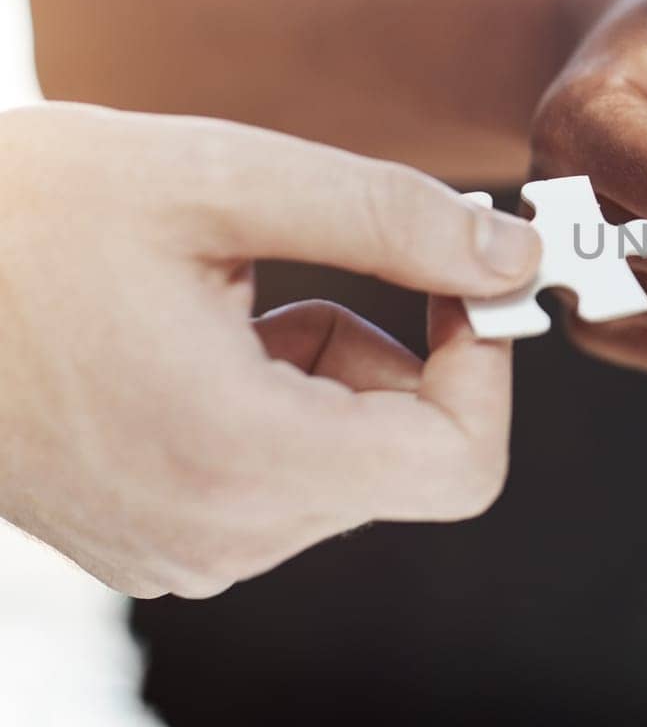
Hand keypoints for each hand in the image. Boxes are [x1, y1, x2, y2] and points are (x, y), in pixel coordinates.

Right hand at [0, 104, 543, 597]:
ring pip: (349, 465)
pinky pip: (283, 479)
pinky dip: (277, 404)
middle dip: (392, 356)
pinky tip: (185, 346)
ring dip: (326, 372)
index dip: (486, 367)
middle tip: (291, 271)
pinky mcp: (155, 539)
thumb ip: (394, 218)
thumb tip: (517, 254)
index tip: (453, 281)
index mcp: (240, 457)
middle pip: (408, 460)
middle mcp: (218, 533)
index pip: (462, 465)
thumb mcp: (224, 177)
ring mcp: (182, 549)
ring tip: (218, 302)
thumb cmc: (24, 213)